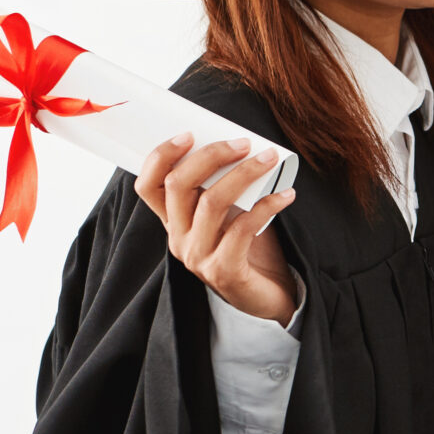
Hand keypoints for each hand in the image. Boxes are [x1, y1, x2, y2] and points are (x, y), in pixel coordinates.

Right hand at [135, 133, 299, 323]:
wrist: (266, 298)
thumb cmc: (248, 248)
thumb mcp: (228, 215)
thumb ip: (220, 187)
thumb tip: (239, 144)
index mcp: (173, 222)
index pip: (147, 186)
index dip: (161, 156)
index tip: (189, 134)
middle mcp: (178, 239)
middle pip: (178, 185)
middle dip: (211, 156)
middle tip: (244, 143)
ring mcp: (198, 257)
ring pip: (211, 203)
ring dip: (244, 175)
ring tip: (270, 160)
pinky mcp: (224, 272)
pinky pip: (242, 229)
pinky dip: (266, 206)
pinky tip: (286, 195)